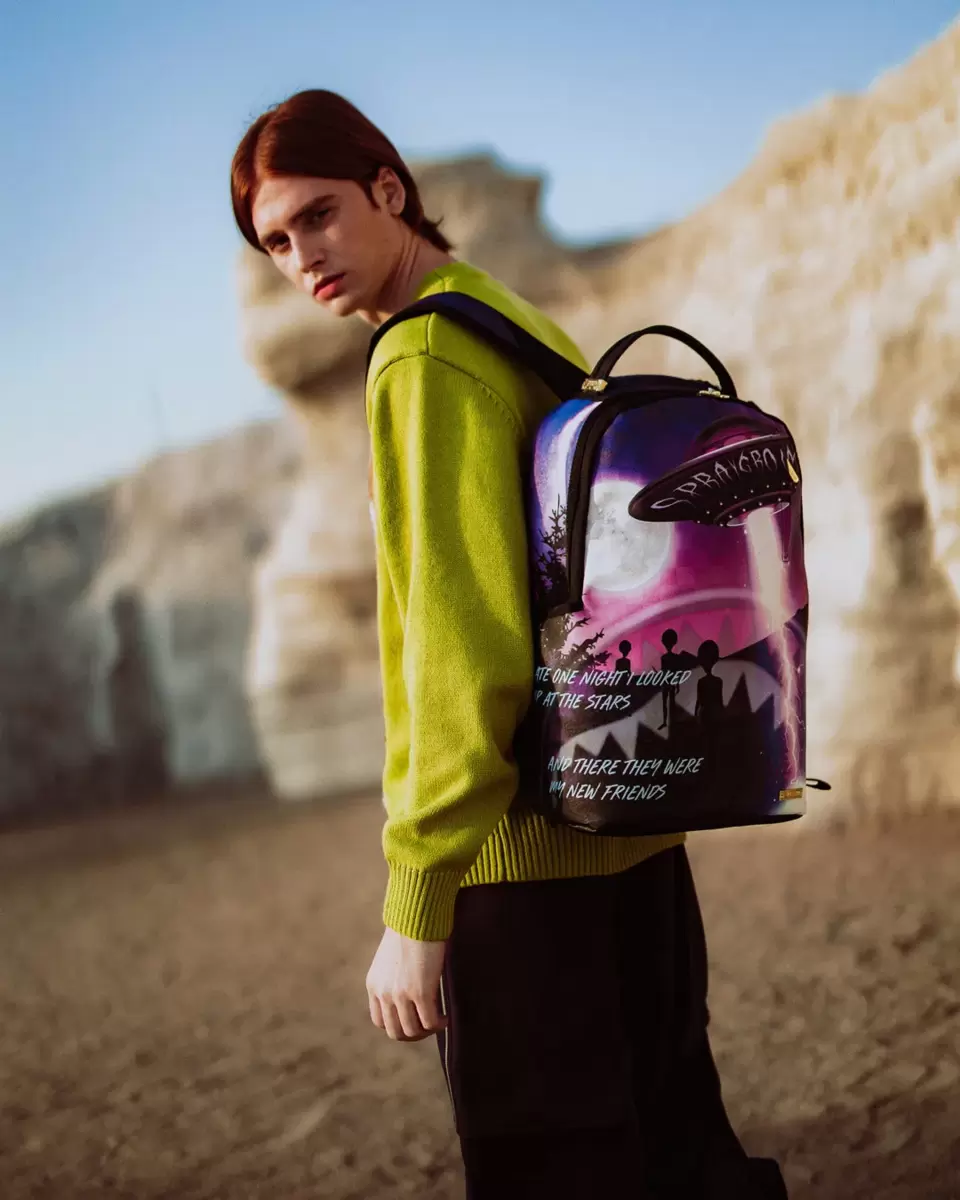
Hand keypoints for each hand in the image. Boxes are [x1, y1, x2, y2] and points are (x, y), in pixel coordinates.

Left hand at [365, 926, 448, 1041]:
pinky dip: (439, 1024)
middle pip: (395, 1031)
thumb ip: (393, 978)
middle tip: (428, 1026)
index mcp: (374, 985)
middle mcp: (383, 993)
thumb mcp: (391, 959)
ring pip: (412, 1031)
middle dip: (413, 1034)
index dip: (398, 1025)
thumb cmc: (409, 931)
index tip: (413, 1019)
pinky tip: (446, 1018)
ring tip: (439, 1022)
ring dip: (427, 1031)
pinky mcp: (419, 992)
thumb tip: (408, 990)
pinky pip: (429, 1021)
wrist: (417, 916)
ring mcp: (400, 995)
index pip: (380, 1021)